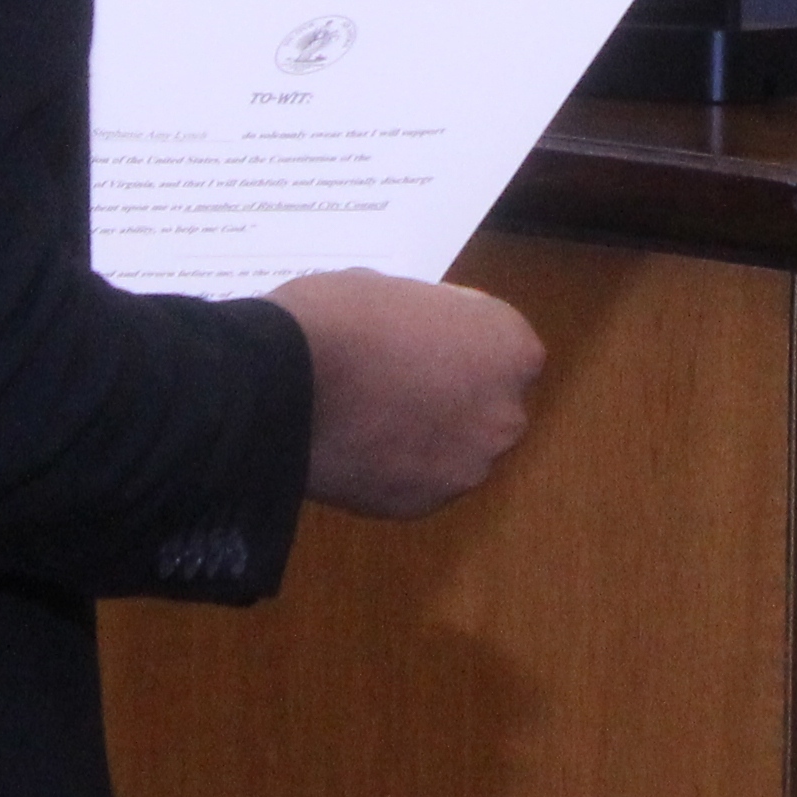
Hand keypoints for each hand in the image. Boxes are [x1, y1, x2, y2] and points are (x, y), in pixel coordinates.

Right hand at [267, 269, 545, 518]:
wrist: (285, 384)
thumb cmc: (345, 317)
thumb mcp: (402, 291)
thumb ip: (435, 324)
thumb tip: (427, 339)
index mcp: (511, 348)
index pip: (502, 347)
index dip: (460, 342)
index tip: (422, 340)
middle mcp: (505, 414)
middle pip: (487, 404)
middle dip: (453, 396)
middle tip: (399, 381)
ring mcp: (467, 467)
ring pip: (455, 449)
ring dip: (427, 437)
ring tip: (370, 418)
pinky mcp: (425, 506)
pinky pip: (418, 481)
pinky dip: (396, 469)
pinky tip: (358, 447)